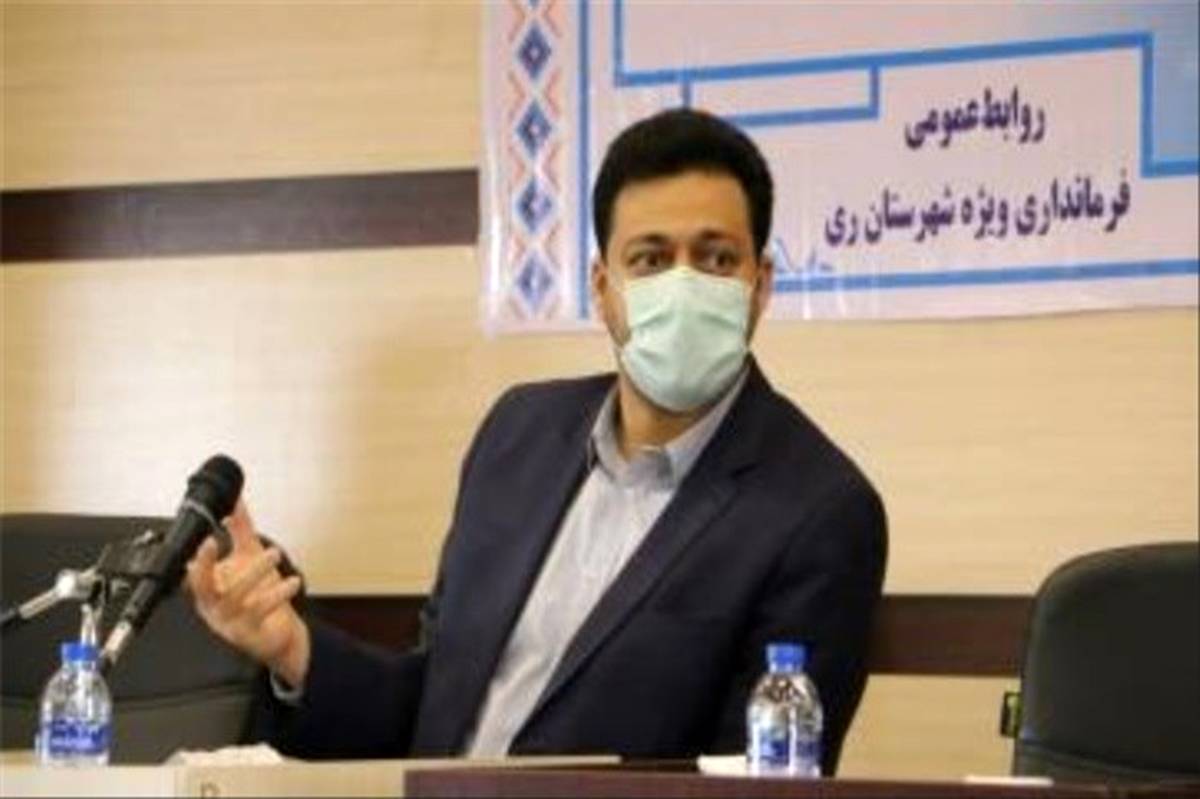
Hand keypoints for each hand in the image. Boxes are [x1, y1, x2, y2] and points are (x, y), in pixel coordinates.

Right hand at [185, 498, 309, 687]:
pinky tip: (292, 582)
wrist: (278, 633)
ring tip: (273, 554)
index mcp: (209, 588)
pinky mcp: (251, 634)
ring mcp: (230, 623)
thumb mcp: (248, 557)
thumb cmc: (258, 596)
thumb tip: (234, 500)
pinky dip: (276, 595)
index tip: (205, 537)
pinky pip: (260, 613)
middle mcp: (214, 606)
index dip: (196, 557)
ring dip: (254, 573)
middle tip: (215, 542)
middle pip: (202, 587)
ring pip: (235, 597)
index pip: (194, 572)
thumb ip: (239, 529)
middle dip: (205, 565)